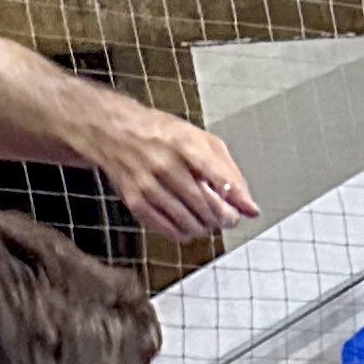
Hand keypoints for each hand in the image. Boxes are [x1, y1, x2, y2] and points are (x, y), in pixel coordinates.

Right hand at [91, 97, 257, 237]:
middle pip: (204, 205)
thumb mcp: (200, 139)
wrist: (114, 131)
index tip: (246, 210)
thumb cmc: (162, 134)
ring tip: (207, 222)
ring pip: (185, 220)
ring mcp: (147, 183)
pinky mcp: (133, 199)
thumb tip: (249, 207)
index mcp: (185, 144)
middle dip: (222, 218)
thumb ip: (228, 171)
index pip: (219, 177)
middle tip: (227, 219)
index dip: (237, 199)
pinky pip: (163, 226)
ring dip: (203, 227)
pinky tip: (187, 228)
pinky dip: (180, 233)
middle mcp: (165, 164)